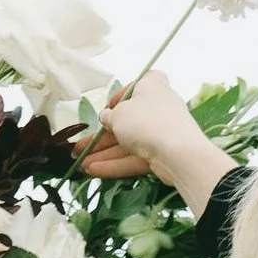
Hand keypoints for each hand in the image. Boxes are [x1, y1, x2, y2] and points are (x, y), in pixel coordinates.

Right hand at [79, 70, 235, 214]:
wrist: (177, 151)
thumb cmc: (146, 121)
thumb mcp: (118, 114)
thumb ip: (108, 116)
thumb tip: (106, 117)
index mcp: (152, 86)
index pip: (136, 86)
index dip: (120, 96)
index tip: (108, 108)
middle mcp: (158, 107)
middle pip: (126, 121)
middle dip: (101, 137)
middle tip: (80, 147)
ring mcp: (161, 132)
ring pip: (127, 143)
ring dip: (104, 154)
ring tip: (81, 164)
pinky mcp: (162, 153)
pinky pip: (134, 157)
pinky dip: (115, 164)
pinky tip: (94, 171)